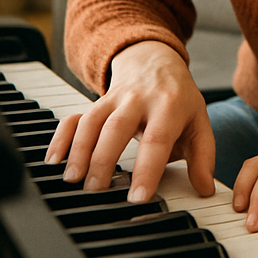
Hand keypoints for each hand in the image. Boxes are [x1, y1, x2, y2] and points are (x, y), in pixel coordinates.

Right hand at [44, 40, 215, 201]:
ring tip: (73, 180)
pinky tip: (53, 161)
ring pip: (92, 121)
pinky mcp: (95, 102)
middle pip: (117, 127)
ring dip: (79, 151)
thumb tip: (204, 188)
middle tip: (96, 191)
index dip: (147, 169)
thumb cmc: (178, 97)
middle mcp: (139, 100)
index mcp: (169, 105)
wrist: (156, 60)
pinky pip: (74, 118)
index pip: (157, 139)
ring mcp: (114, 99)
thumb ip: (203, 155)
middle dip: (104, 160)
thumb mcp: (198, 120)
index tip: (138, 197)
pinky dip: (61, 138)